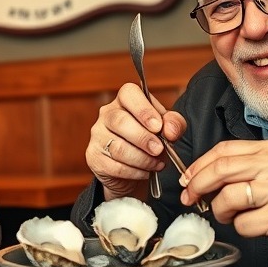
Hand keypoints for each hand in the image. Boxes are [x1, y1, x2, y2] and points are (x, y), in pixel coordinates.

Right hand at [87, 83, 184, 199]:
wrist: (133, 170)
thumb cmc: (150, 142)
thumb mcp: (166, 129)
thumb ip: (174, 124)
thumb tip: (171, 131)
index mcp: (124, 100)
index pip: (129, 94)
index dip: (144, 110)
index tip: (158, 126)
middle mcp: (106, 114)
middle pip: (120, 121)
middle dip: (144, 138)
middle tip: (159, 149)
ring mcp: (97, 136)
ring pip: (118, 147)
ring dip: (142, 159)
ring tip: (157, 164)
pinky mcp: (94, 157)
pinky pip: (115, 166)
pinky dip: (134, 172)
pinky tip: (145, 172)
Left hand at [180, 140, 267, 261]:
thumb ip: (241, 166)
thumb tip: (198, 176)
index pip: (223, 151)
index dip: (199, 165)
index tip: (187, 178)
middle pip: (220, 171)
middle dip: (198, 185)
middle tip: (190, 197)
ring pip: (227, 198)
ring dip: (220, 211)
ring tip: (231, 214)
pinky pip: (243, 224)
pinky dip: (241, 227)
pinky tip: (254, 223)